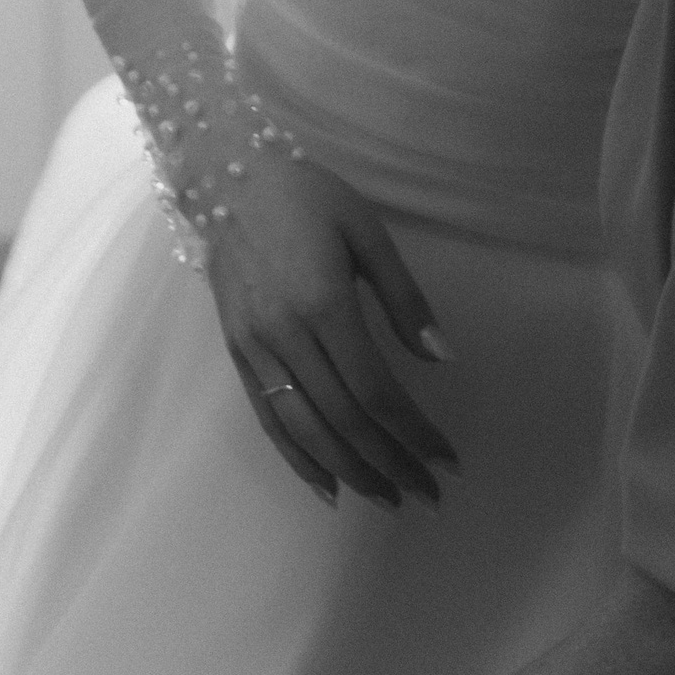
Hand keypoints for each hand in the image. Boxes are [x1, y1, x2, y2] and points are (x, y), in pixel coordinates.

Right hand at [207, 147, 459, 509]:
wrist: (226, 176)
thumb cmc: (307, 197)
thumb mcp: (367, 232)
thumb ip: (404, 298)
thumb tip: (442, 358)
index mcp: (324, 303)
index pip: (376, 390)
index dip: (413, 433)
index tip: (447, 460)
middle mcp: (286, 336)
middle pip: (343, 420)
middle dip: (390, 463)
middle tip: (428, 495)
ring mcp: (255, 349)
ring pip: (304, 430)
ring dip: (350, 471)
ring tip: (388, 498)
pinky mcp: (237, 353)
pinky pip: (268, 418)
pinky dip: (298, 459)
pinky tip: (328, 485)